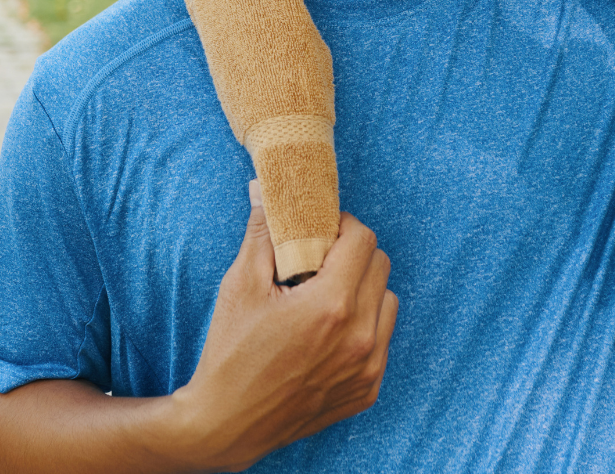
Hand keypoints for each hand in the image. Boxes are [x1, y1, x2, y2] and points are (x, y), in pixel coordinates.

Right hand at [171, 194, 397, 471]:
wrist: (227, 424)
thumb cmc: (230, 352)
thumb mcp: (240, 284)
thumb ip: (261, 233)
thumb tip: (266, 189)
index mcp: (331, 305)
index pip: (363, 239)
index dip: (342, 226)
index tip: (320, 232)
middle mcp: (359, 337)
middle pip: (380, 265)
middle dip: (353, 253)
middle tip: (321, 260)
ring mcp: (367, 368)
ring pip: (387, 302)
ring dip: (364, 289)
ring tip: (325, 296)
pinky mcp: (367, 390)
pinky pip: (382, 340)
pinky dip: (363, 327)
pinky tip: (328, 332)